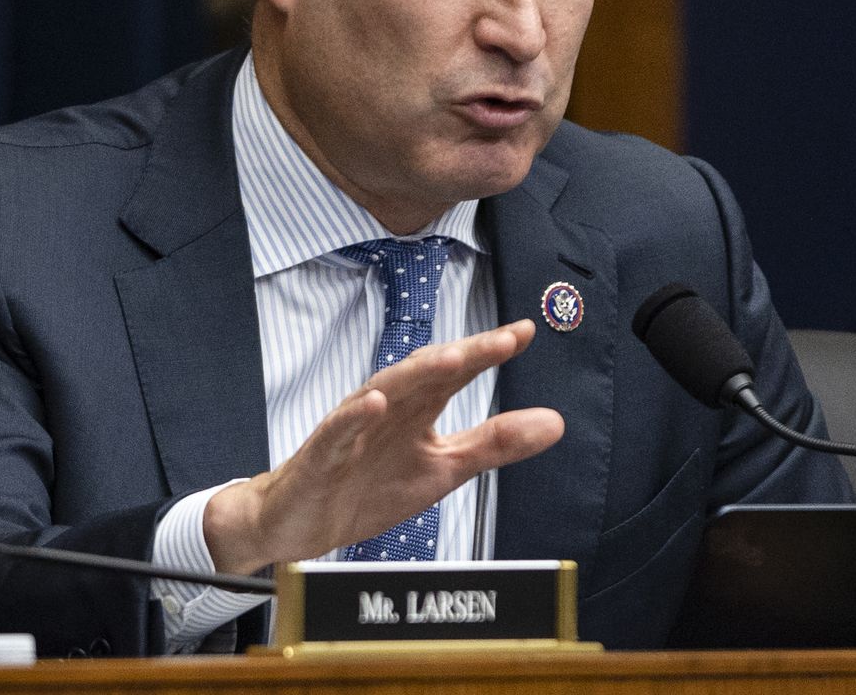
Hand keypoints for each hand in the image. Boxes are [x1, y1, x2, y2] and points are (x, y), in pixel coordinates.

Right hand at [201, 319, 563, 574]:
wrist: (301, 523)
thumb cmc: (369, 486)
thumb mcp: (444, 469)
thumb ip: (495, 443)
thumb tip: (554, 423)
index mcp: (418, 408)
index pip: (457, 372)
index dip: (489, 352)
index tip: (525, 332)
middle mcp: (388, 407)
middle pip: (427, 372)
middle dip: (464, 354)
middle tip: (501, 341)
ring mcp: (354, 427)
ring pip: (386, 390)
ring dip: (417, 373)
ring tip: (452, 360)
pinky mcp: (323, 454)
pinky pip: (338, 430)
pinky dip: (355, 416)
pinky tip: (374, 403)